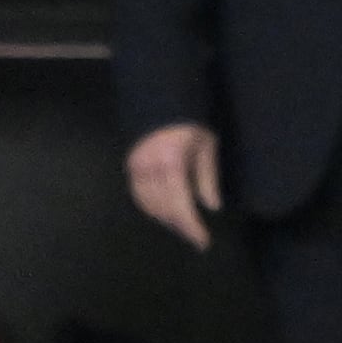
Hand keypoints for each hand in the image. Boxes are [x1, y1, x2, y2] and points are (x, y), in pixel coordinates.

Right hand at [125, 123, 221, 250]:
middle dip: (181, 226)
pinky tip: (165, 211)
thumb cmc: (190, 122)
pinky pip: (139, 197)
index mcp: (172, 164)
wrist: (161, 99)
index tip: (203, 242)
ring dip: (167, 219)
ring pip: (149, 206)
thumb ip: (207, 178)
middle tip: (196, 235)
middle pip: (164, 210)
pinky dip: (152, 208)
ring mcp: (136, 169)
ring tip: (183, 225)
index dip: (192, 228)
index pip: (181, 206)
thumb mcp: (206, 146)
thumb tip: (212, 207)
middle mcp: (150, 170)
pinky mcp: (130, 167)